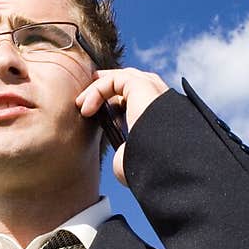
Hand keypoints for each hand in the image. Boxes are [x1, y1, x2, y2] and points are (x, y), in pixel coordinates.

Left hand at [76, 68, 169, 185]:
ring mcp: (154, 90)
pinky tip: (87, 109)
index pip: (139, 100)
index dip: (117, 104)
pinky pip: (115, 80)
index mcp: (163, 118)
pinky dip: (98, 90)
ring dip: (98, 89)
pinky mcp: (143, 85)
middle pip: (130, 84)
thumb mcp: (136, 162)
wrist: (166, 163)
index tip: (99, 118)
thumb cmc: (154, 168)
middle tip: (86, 103)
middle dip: (106, 89)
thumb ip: (128, 155)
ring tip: (82, 106)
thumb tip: (119, 158)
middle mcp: (161, 101)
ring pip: (121, 79)